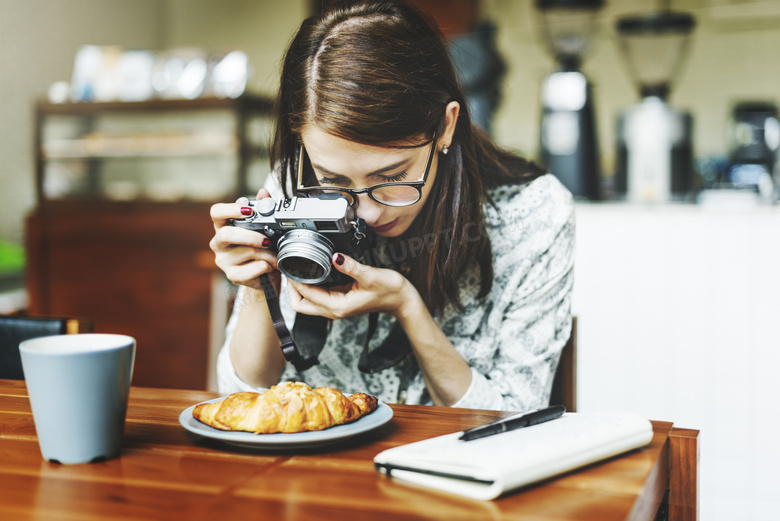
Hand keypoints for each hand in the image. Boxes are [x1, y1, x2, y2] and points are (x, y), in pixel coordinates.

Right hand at [209, 188, 278, 289]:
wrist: (266, 275)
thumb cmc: (262, 248)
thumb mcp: (264, 227)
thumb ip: (263, 208)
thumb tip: (264, 193)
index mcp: (224, 226)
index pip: (216, 213)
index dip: (230, 210)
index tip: (248, 210)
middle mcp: (219, 243)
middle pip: (227, 234)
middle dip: (252, 236)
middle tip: (268, 240)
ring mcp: (223, 260)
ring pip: (247, 252)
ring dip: (268, 253)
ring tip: (275, 255)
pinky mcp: (233, 276)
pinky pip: (254, 268)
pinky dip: (267, 266)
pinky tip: (270, 266)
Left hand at [286, 253, 413, 319]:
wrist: (402, 300)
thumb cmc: (390, 291)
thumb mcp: (370, 276)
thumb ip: (350, 267)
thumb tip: (334, 257)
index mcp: (338, 306)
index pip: (306, 297)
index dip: (295, 282)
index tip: (290, 267)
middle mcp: (334, 310)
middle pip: (300, 305)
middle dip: (291, 289)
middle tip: (289, 269)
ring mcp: (336, 306)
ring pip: (307, 301)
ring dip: (299, 287)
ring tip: (296, 268)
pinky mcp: (339, 300)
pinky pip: (318, 295)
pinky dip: (310, 285)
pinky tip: (312, 271)